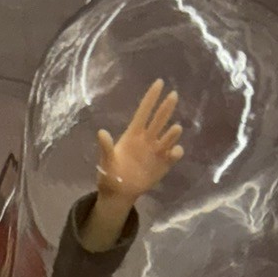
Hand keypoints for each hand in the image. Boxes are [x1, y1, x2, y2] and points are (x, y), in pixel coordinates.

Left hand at [95, 79, 184, 205]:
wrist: (119, 193)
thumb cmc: (110, 174)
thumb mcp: (106, 162)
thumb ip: (106, 148)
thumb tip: (101, 132)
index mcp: (133, 134)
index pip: (144, 112)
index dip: (151, 97)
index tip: (159, 82)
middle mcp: (147, 139)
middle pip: (158, 120)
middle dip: (166, 108)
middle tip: (174, 95)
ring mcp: (156, 151)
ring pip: (168, 136)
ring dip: (172, 132)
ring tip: (175, 129)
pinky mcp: (164, 163)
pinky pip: (173, 154)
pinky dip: (176, 152)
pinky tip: (174, 152)